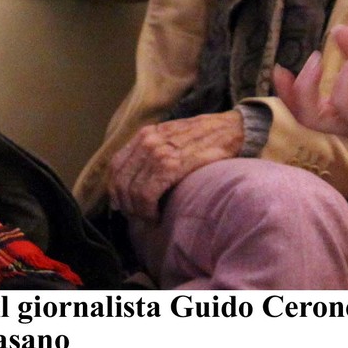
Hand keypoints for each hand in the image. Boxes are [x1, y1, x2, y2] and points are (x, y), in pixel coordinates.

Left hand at [108, 110, 243, 217]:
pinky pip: (147, 193)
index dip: (115, 188)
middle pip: (120, 180)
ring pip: (132, 190)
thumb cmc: (206, 138)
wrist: (232, 129)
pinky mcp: (172, 165)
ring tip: (149, 218)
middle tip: (137, 216)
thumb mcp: (173, 137)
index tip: (122, 204)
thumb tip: (135, 180)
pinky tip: (157, 216)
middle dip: (125, 204)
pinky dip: (147, 209)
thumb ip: (154, 153)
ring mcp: (158, 152)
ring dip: (137, 210)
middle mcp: (147, 141)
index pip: (115, 166)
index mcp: (145, 135)